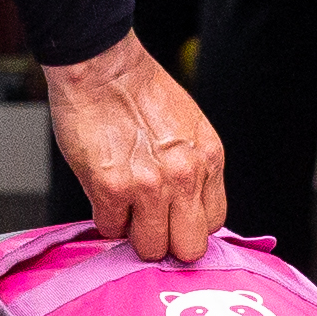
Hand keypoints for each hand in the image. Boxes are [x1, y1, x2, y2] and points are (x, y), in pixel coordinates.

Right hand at [42, 36, 225, 262]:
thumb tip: (184, 205)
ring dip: (133, 233)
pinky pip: (111, 229)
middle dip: (167, 241)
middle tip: (149, 224)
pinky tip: (103, 193)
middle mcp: (185, 177)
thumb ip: (192, 167)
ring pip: (149, 248)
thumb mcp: (189, 128)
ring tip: (124, 207)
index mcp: (208, 160)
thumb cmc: (139, 91)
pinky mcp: (112, 189)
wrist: (103, 67)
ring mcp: (149, 186)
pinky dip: (105, 217)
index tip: (173, 218)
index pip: (213, 223)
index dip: (189, 224)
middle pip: (188, 248)